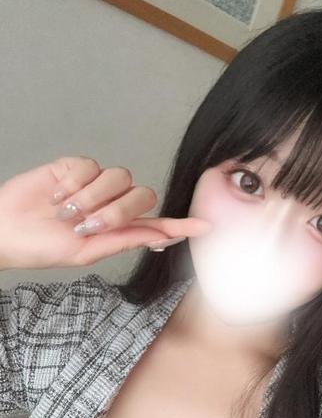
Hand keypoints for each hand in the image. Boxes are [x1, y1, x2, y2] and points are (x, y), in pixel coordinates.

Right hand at [0, 155, 211, 269]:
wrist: (6, 232)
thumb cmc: (41, 248)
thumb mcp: (85, 252)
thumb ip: (122, 240)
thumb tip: (159, 238)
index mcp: (116, 230)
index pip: (155, 225)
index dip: (180, 225)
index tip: (206, 227)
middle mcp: (110, 205)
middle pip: (141, 196)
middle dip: (116, 211)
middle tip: (86, 225)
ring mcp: (93, 185)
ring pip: (117, 178)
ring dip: (92, 198)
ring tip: (66, 212)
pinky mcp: (73, 167)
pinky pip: (90, 165)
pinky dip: (74, 183)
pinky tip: (56, 196)